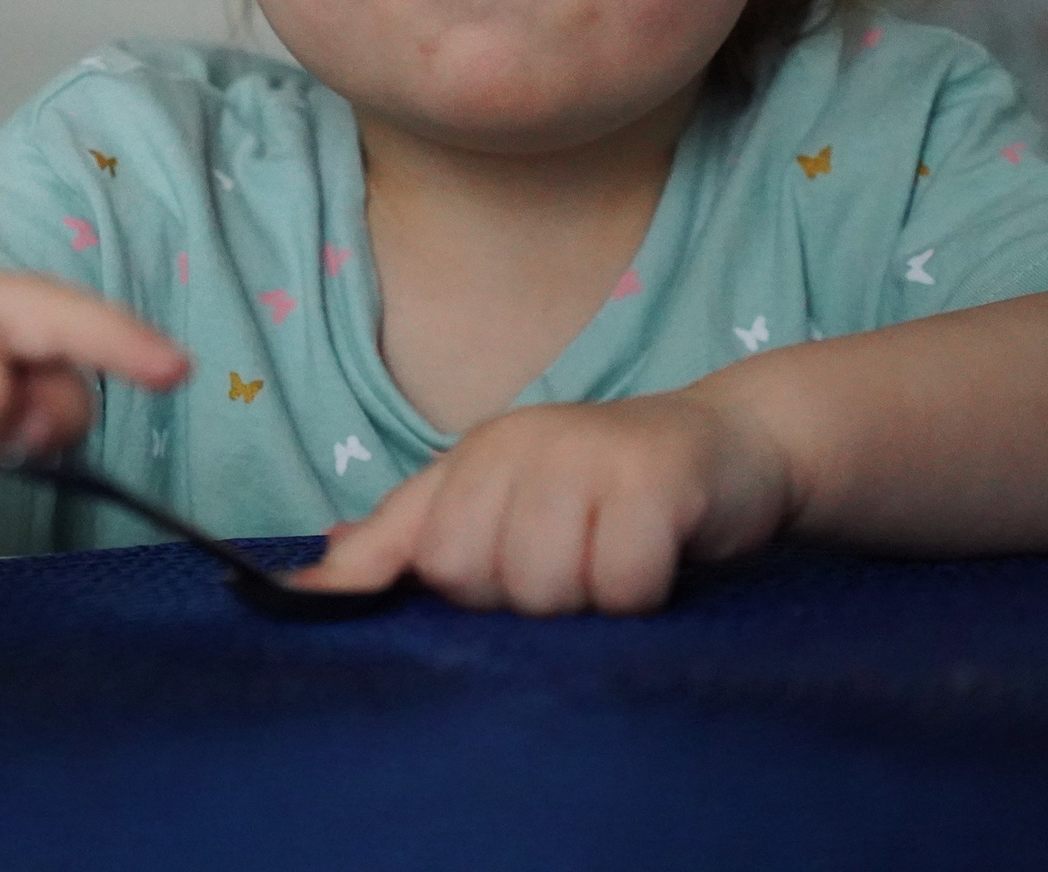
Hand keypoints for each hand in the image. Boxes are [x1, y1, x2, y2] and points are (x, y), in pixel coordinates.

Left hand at [292, 392, 794, 614]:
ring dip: (588, 603)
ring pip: (545, 588)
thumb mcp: (503, 503)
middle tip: (576, 567)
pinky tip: (659, 565)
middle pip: (475, 579)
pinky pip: (620, 584)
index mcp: (474, 456)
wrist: (736, 446)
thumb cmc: (608, 491)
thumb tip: (310, 581)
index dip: (455, 593)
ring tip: (617, 564)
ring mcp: (586, 455)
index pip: (415, 550)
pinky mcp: (654, 479)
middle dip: (526, 601)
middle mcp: (520, 443)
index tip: (494, 596)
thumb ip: (407, 540)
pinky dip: (641, 595)